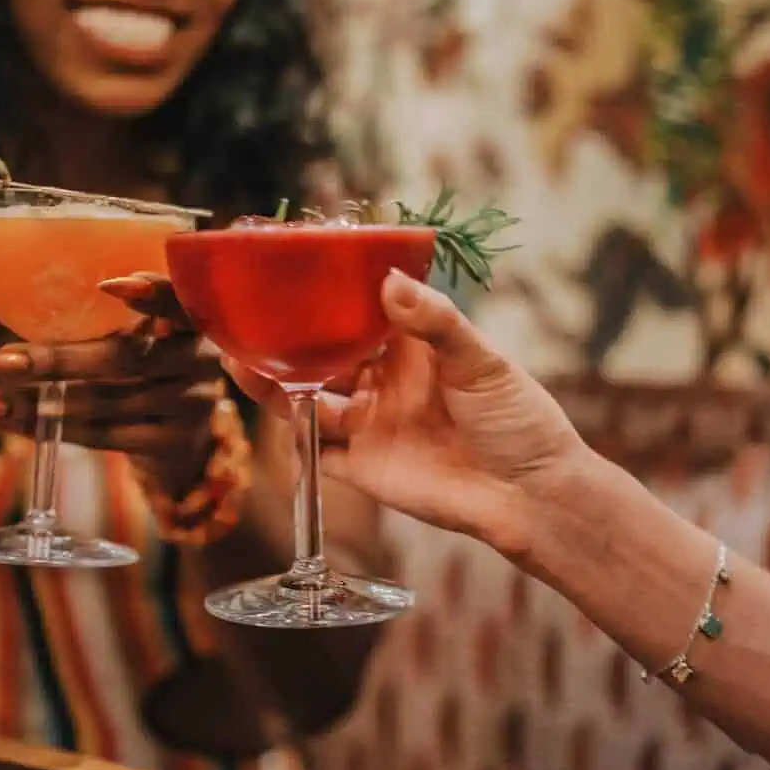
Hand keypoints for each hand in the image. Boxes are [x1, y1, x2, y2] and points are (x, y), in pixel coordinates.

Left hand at [0, 274, 224, 494]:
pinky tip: (12, 421)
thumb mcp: (142, 335)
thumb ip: (107, 320)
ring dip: (38, 402)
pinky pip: (103, 435)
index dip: (151, 293)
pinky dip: (52, 428)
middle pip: (121, 358)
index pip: (179, 299)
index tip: (107, 284)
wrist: (184, 442)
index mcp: (192, 317)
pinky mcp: (170, 442)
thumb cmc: (146, 370)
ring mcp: (189, 404)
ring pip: (104, 401)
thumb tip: (15, 317)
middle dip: (52, 360)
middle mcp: (198, 359)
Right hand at [224, 269, 584, 557]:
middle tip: (246, 322)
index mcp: (410, 348)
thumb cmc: (519, 419)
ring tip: (240, 363)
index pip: (357, 315)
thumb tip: (388, 280)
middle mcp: (384, 382)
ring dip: (275, 388)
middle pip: (322, 359)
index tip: (288, 274)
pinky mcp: (365, 469)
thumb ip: (434, 321)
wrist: (530, 495)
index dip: (324, 299)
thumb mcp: (480, 360)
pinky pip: (318, 456)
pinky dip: (294, 445)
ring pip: (309, 403)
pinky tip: (271, 424)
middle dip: (285, 344)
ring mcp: (371, 425)